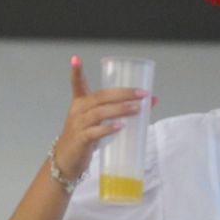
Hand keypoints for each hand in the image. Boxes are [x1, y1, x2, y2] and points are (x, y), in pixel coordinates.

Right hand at [52, 57, 150, 185]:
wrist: (68, 159)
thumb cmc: (85, 136)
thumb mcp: (97, 120)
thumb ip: (118, 110)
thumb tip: (151, 101)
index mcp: (80, 102)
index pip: (77, 83)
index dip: (76, 72)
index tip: (76, 59)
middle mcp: (78, 110)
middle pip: (101, 97)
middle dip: (123, 94)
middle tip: (142, 94)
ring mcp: (78, 124)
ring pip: (100, 113)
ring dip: (120, 110)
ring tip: (137, 109)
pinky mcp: (81, 139)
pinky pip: (95, 132)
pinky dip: (108, 128)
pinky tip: (120, 126)